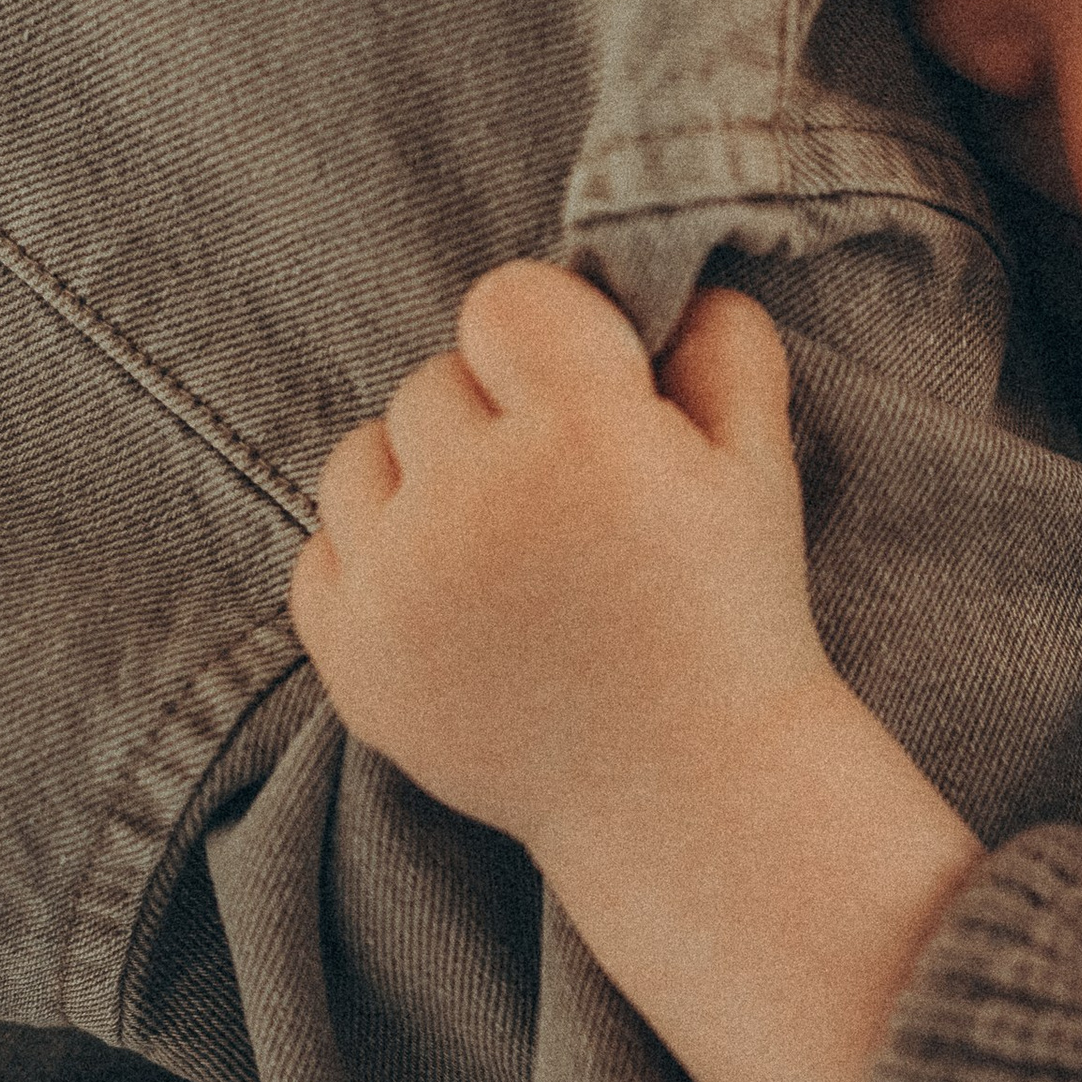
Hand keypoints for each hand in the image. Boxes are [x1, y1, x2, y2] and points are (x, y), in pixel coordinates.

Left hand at [290, 262, 828, 875]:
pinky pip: (321, 548)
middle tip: (563, 492)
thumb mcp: (760, 471)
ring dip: (422, 479)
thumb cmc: (730, 619)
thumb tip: (670, 284)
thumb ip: (724, 348)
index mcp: (583, 439)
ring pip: (360, 456)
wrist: (685, 797)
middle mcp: (475, 503)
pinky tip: (457, 598)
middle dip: (495, 416)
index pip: (504, 302)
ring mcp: (400, 586)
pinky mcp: (351, 658)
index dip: (553, 339)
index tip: (592, 397)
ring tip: (502, 542)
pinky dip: (377, 560)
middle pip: (433, 379)